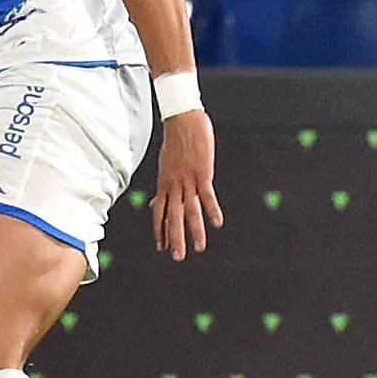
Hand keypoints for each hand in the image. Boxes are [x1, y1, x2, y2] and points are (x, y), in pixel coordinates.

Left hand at [152, 109, 221, 259]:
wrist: (182, 120)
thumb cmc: (176, 141)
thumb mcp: (167, 165)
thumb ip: (166, 184)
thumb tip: (159, 198)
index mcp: (164, 183)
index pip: (160, 212)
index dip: (160, 230)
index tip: (161, 247)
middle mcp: (174, 185)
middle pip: (174, 216)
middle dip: (175, 238)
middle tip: (176, 257)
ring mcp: (187, 180)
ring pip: (190, 211)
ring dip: (194, 230)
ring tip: (198, 248)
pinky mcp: (201, 174)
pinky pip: (206, 196)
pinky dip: (212, 210)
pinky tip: (217, 223)